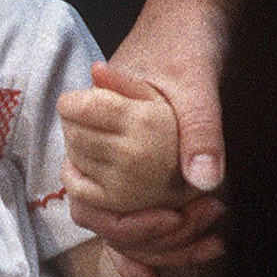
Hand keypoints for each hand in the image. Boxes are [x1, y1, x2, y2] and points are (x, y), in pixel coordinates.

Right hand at [59, 59, 230, 276]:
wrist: (194, 19)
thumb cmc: (186, 43)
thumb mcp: (197, 84)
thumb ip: (200, 129)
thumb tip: (205, 184)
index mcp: (89, 129)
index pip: (86, 197)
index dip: (120, 226)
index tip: (167, 219)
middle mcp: (95, 153)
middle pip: (105, 220)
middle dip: (153, 238)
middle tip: (203, 220)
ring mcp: (115, 164)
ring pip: (123, 226)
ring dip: (167, 244)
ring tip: (215, 239)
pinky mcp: (140, 171)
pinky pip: (141, 215)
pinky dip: (166, 241)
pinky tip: (202, 254)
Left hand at [59, 64, 194, 214]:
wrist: (203, 155)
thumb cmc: (180, 112)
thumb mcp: (158, 86)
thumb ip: (125, 80)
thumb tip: (96, 70)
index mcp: (146, 123)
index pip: (81, 108)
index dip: (74, 100)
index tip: (88, 99)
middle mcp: (137, 157)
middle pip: (74, 133)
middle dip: (76, 121)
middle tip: (98, 119)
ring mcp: (128, 186)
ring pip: (74, 158)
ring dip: (77, 145)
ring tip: (105, 138)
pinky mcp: (122, 206)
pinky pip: (76, 189)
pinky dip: (74, 172)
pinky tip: (91, 161)